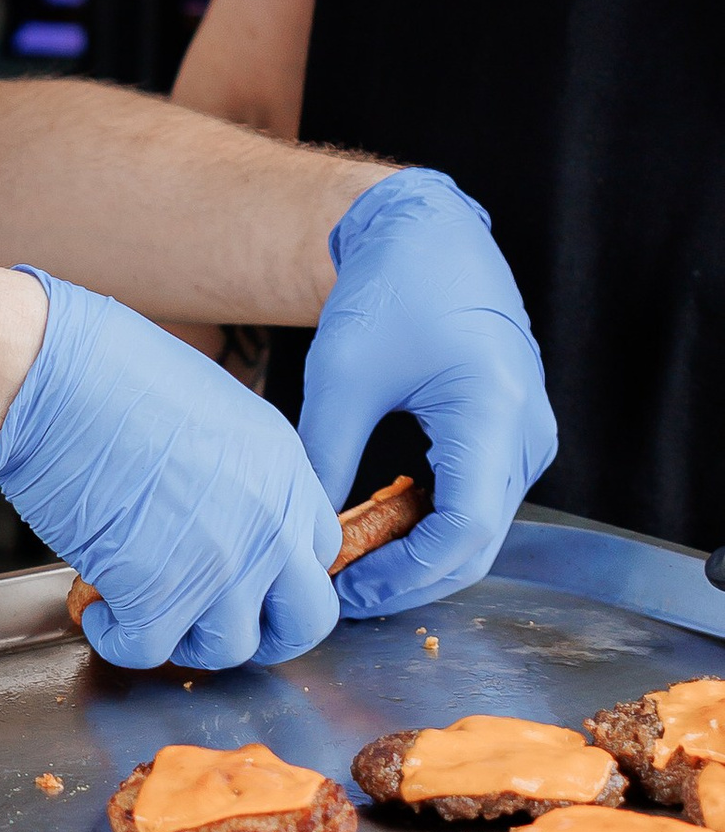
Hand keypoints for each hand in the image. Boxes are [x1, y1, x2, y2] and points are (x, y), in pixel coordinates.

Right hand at [0, 273, 342, 670]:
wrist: (53, 380)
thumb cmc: (110, 374)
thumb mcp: (212, 409)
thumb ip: (237, 471)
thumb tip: (216, 510)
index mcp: (283, 470)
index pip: (320, 553)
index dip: (278, 575)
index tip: (244, 577)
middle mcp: (267, 523)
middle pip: (303, 621)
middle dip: (259, 632)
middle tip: (211, 622)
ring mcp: (219, 564)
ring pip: (229, 649)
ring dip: (184, 639)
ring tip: (143, 608)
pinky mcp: (156, 592)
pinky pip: (148, 652)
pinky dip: (117, 641)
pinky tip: (99, 610)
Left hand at [299, 169, 554, 613]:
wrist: (429, 238)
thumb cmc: (389, 291)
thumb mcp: (342, 377)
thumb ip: (325, 459)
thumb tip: (305, 535)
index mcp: (493, 414)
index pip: (464, 532)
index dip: (406, 576)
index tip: (348, 588)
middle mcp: (526, 434)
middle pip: (477, 546)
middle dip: (409, 579)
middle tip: (342, 592)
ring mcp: (527, 439)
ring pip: (479, 532)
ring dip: (418, 558)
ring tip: (352, 565)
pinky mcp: (511, 438)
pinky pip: (478, 504)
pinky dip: (431, 529)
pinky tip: (378, 532)